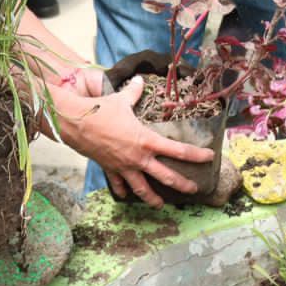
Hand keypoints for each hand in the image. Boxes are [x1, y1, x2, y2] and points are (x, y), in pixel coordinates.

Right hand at [57, 74, 216, 206]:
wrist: (77, 124)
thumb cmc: (101, 111)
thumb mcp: (121, 99)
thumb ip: (134, 92)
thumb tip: (140, 80)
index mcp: (146, 140)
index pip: (178, 151)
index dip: (196, 155)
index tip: (209, 157)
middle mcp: (138, 158)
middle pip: (166, 176)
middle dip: (182, 184)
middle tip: (194, 189)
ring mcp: (124, 167)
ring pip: (143, 189)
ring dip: (153, 198)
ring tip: (161, 205)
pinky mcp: (110, 169)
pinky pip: (119, 184)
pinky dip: (123, 191)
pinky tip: (126, 196)